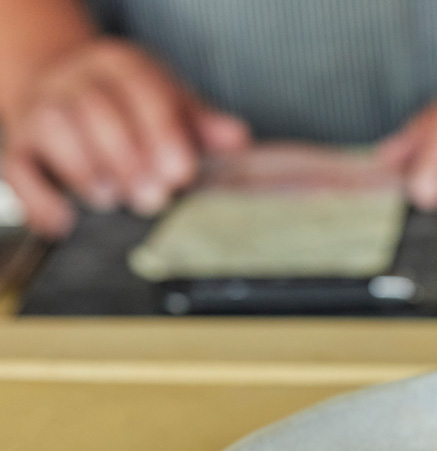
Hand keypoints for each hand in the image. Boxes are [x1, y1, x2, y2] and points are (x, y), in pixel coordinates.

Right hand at [1, 38, 249, 236]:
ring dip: (87, 173)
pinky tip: (65, 221)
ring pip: (56, 131)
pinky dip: (40, 198)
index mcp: (122, 66)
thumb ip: (203, 125)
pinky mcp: (19, 144)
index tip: (181, 174)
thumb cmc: (129, 104)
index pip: (143, 91)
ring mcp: (42, 108)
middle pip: (98, 112)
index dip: (163, 134)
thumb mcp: (171, 103)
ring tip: (112, 199)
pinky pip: (19, 168)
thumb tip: (238, 140)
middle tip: (152, 199)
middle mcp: (77, 80)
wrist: (62, 87)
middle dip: (128, 161)